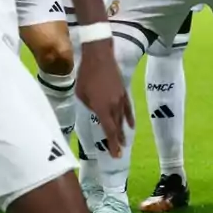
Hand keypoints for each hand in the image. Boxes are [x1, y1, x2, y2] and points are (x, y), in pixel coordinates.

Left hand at [75, 39, 133, 156]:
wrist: (99, 56)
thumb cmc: (86, 75)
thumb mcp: (81, 94)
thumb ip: (90, 106)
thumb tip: (98, 111)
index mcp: (102, 108)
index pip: (109, 130)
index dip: (112, 144)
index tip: (115, 155)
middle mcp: (114, 106)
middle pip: (117, 127)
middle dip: (117, 141)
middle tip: (119, 153)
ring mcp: (120, 99)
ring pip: (122, 119)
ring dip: (122, 131)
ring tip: (124, 143)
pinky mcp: (124, 92)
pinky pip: (128, 109)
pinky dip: (129, 118)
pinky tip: (131, 126)